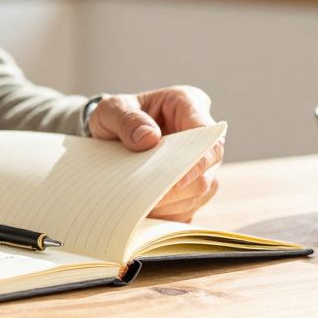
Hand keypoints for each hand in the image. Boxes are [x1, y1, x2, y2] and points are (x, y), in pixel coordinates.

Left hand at [86, 85, 223, 222]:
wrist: (108, 132)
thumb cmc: (114, 116)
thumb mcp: (110, 109)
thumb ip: (126, 119)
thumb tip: (148, 138)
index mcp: (188, 104)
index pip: (209, 137)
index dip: (198, 162)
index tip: (174, 180)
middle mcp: (201, 133)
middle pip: (209, 171)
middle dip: (180, 190)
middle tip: (147, 200)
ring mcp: (200, 161)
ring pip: (202, 193)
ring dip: (173, 205)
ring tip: (141, 206)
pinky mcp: (191, 183)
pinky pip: (190, 206)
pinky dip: (169, 213)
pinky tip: (147, 212)